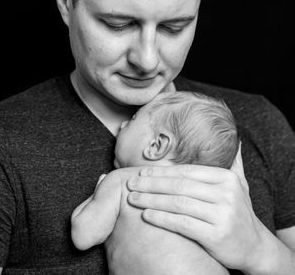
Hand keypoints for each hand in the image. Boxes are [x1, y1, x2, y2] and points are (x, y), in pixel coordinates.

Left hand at [127, 146, 266, 271]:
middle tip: (131, 184)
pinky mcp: (216, 236)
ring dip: (151, 200)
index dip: (161, 171)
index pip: (186, 171)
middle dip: (151, 184)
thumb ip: (234, 162)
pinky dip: (161, 218)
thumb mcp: (240, 185)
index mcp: (226, 178)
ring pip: (178, 203)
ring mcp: (222, 215)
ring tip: (133, 199)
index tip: (141, 172)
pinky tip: (146, 215)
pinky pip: (182, 223)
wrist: (255, 246)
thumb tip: (236, 140)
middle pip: (179, 185)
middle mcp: (226, 193)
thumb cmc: (238, 212)